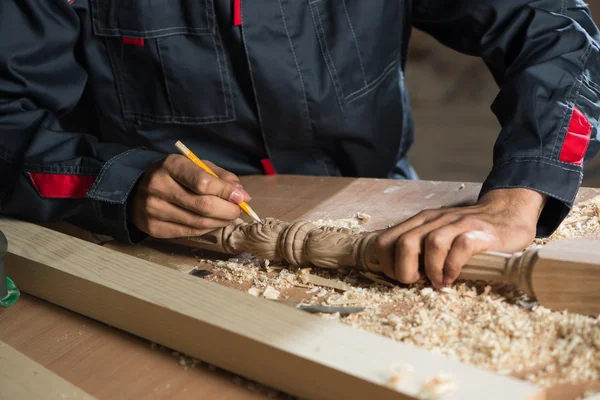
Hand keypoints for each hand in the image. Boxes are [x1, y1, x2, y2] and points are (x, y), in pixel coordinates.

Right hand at [130, 154, 249, 237]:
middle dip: (228, 210)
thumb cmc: (175, 176)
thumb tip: (242, 195)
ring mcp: (153, 209)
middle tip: (238, 211)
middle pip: (204, 206)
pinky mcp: (153, 228)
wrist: (137, 189)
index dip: (226, 192)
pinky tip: (212, 222)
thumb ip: (220, 177)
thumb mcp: (195, 166)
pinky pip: (190, 232)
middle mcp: (159, 186)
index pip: (203, 182)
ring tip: (228, 216)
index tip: (241, 197)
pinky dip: (207, 229)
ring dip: (220, 222)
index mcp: (171, 165)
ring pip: (199, 222)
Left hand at [373, 188, 546, 287]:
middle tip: (417, 281)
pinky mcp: (479, 232)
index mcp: (419, 222)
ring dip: (431, 270)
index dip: (387, 264)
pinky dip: (452, 267)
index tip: (401, 277)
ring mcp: (457, 224)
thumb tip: (393, 270)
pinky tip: (452, 277)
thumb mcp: (436, 235)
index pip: (385, 241)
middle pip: (405, 243)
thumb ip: (416, 247)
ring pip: (432, 243)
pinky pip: (460, 247)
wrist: (507, 216)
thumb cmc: (467, 233)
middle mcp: (434, 220)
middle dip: (405, 270)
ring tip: (437, 282)